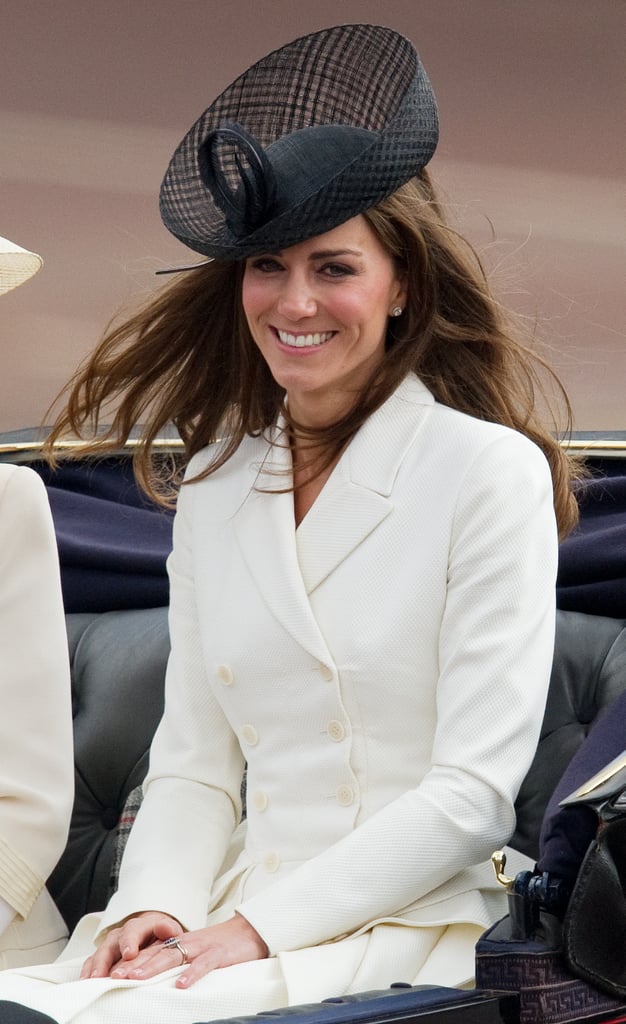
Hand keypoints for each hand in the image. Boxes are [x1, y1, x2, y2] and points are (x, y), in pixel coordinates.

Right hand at [80, 911, 182, 978]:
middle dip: (106, 959)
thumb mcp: (170, 932)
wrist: (155, 934)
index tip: (129, 954)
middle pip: (111, 943)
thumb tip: (166, 927)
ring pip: (100, 953)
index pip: (133, 931)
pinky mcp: (105, 955)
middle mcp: (123, 934)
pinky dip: (88, 970)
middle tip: (102, 974)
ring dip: (95, 967)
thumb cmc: (162, 936)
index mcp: (140, 926)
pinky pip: (93, 961)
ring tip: (92, 980)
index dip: (130, 942)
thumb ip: (168, 930)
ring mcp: (112, 944)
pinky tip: (86, 981)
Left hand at [106, 912, 267, 988]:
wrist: (249, 931)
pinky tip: (181, 984)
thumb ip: (178, 961)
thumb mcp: (196, 951)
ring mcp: (202, 947)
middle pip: (156, 953)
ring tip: (135, 978)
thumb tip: (156, 979)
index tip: (111, 972)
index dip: (131, 961)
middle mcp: (187, 943)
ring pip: (173, 956)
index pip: (151, 951)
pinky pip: (203, 964)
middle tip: (114, 975)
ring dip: (153, 967)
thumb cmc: (221, 945)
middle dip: (134, 964)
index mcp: (180, 943)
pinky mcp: (218, 954)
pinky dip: (192, 974)